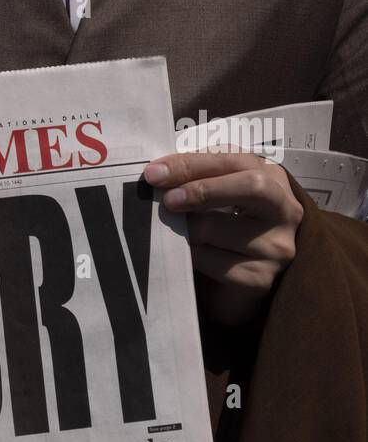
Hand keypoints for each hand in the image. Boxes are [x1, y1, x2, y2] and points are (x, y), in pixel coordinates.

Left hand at [143, 149, 303, 326]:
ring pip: (222, 228)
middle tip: (169, 199)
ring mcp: (278, 245)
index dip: (192, 164)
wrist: (236, 280)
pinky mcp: (263, 278)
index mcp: (271, 176)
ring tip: (176, 229)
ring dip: (189, 228)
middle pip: (250, 186)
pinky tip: (189, 254)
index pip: (232, 160)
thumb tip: (160, 173)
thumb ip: (197, 175)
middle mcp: (285, 208)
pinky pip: (217, 263)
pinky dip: (194, 256)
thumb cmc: (224, 223)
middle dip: (202, 189)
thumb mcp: (216, 191)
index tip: (156, 173)